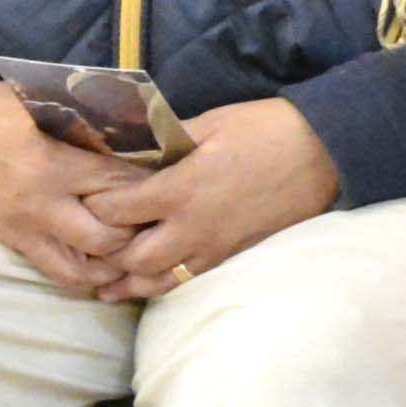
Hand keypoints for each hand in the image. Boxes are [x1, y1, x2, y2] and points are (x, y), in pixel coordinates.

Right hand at [0, 41, 143, 295]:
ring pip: (79, 269)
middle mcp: (39, 203)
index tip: (178, 182)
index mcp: (53, 164)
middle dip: (138, 234)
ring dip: (111, 264)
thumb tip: (140, 131)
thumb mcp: (43, 105)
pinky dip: (81, 272)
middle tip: (161, 221)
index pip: (119, 185)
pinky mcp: (7, 237)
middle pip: (106, 238)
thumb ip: (88, 125)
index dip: (152, 186)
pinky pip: (51, 269)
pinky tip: (103, 262)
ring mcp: (21, 226)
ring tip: (137, 250)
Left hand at [93, 99, 343, 295]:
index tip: (81, 201)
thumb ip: (168, 139)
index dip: (92, 208)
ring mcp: (213, 246)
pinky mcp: (232, 255)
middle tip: (90, 247)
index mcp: (180, 188)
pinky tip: (150, 282)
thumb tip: (134, 146)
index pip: (116, 211)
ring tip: (105, 285)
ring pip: (157, 281)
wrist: (324, 153)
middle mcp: (191, 226)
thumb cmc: (267, 130)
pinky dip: (162, 284)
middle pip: (131, 258)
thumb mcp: (213, 122)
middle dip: (106, 255)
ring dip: (128, 283)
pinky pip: (187, 280)